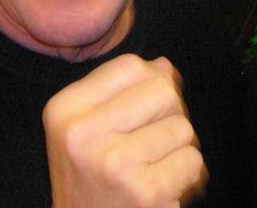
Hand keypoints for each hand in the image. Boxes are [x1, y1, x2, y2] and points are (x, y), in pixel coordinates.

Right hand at [44, 54, 206, 207]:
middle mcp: (82, 134)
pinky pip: (192, 160)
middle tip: (152, 141)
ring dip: (177, 148)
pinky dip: (185, 173)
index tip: (144, 109)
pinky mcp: (144, 191)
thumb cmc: (91, 178)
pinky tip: (160, 186)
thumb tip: (165, 67)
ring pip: (182, 127)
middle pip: (162, 91)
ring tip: (152, 166)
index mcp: (65, 109)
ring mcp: (113, 163)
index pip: (130, 66)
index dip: (150, 81)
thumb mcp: (88, 128)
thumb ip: (123, 91)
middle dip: (169, 113)